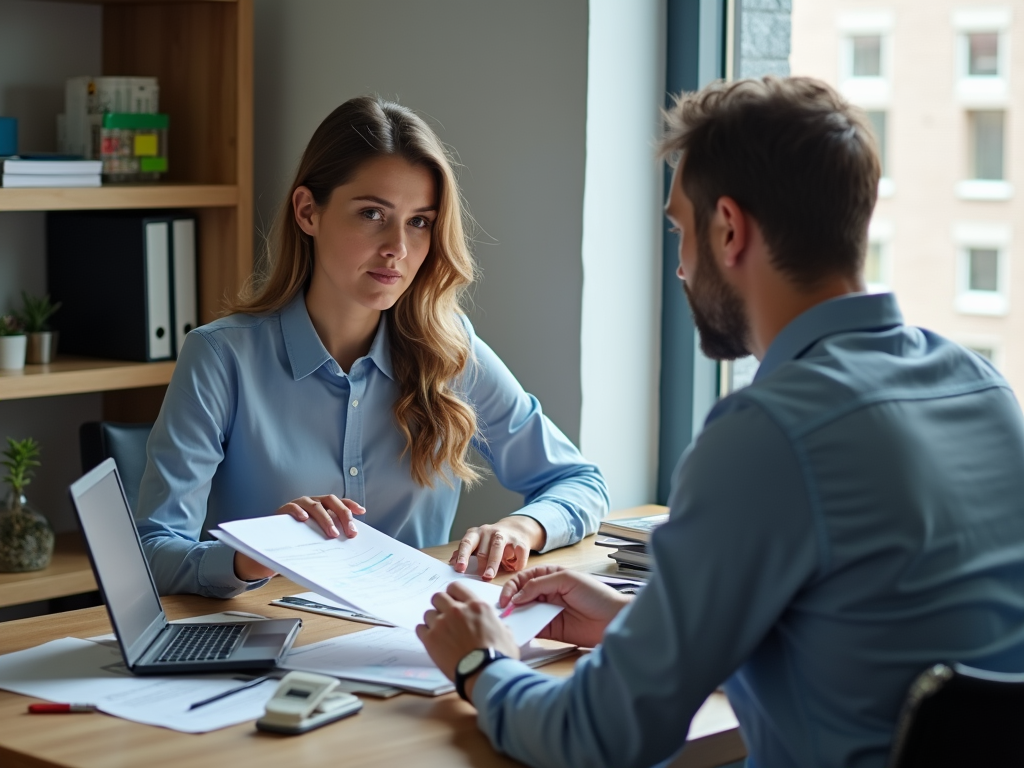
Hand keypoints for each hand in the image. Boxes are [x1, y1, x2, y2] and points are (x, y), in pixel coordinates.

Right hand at [233, 495, 365, 580]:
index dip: (350, 505)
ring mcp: (298, 504)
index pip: (339, 502)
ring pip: (315, 505)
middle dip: (342, 515)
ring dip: (325, 519)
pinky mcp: (283, 510)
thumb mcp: (318, 538)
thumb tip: (351, 547)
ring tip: (332, 533)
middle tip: (350, 532)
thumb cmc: (300, 541)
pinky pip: (292, 507)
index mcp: (323, 506)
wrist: (273, 546)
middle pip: (331, 501)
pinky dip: (298, 512)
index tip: (362, 512)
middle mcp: (312, 502)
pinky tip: (304, 520)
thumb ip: (330, 536)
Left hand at [416, 582, 519, 699]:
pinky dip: (425, 633)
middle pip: (438, 597)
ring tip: (440, 633)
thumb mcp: (506, 634)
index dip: (452, 594)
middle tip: (445, 617)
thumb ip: (497, 624)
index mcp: (476, 606)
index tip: (453, 602)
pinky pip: (420, 628)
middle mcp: (457, 610)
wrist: (485, 673)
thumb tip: (498, 626)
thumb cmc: (499, 656)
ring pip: (428, 613)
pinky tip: (432, 640)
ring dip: (433, 621)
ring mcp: (442, 623)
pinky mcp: (431, 639)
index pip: (455, 587)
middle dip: (440, 605)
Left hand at [450, 516, 545, 579]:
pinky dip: (516, 562)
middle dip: (481, 564)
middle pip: (483, 549)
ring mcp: (505, 535)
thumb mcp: (477, 545)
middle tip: (478, 577)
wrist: (516, 529)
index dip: (462, 556)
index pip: (467, 544)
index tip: (459, 568)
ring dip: (493, 564)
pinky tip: (513, 569)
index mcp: (476, 534)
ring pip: (497, 548)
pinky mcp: (520, 541)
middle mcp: (489, 532)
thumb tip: (452, 563)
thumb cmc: (491, 542)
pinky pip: (517, 552)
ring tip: (489, 576)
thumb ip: (466, 553)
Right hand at [498, 565, 631, 647]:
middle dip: (509, 601)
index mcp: (550, 577)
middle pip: (520, 595)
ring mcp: (548, 611)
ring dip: (515, 616)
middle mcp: (547, 593)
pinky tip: (519, 630)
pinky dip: (524, 629)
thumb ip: (540, 584)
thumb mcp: (567, 579)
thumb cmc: (596, 595)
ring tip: (507, 621)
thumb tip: (518, 595)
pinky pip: (533, 628)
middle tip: (503, 610)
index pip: (524, 579)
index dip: (513, 587)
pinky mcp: (551, 630)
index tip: (507, 598)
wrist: (613, 619)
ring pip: (524, 612)